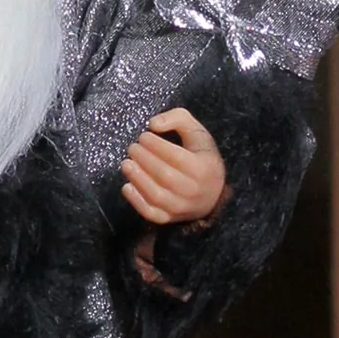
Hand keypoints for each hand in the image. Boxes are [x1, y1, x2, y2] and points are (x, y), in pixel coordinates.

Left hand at [120, 107, 224, 225]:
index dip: (156, 145)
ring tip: (126, 164)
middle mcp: (194, 190)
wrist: (213, 193)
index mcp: (204, 168)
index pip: (176, 157)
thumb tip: (153, 124)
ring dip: (138, 178)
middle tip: (132, 148)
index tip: (143, 136)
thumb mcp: (197, 133)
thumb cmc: (201, 157)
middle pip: (165, 176)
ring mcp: (182, 207)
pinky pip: (151, 213)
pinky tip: (126, 186)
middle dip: (144, 160)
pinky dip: (136, 202)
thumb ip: (178, 119)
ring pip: (157, 196)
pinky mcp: (170, 218)